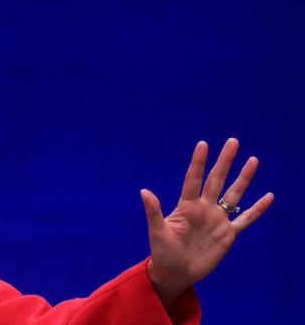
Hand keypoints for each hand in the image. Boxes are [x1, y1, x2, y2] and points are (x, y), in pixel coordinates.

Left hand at [140, 138, 273, 304]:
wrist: (175, 272)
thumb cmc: (162, 252)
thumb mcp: (157, 232)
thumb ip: (153, 212)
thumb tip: (144, 191)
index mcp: (186, 206)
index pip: (194, 179)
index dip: (198, 162)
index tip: (203, 144)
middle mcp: (204, 209)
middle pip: (216, 180)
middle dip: (225, 161)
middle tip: (233, 141)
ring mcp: (217, 220)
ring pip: (234, 195)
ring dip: (243, 178)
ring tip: (253, 160)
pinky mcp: (227, 235)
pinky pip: (245, 219)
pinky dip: (257, 209)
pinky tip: (268, 196)